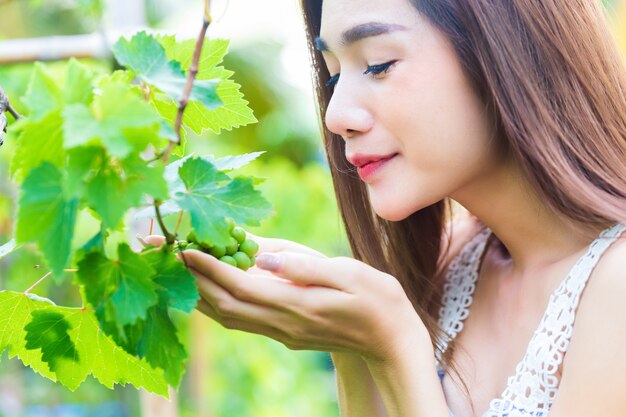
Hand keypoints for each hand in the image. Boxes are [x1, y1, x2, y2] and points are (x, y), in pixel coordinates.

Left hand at [144, 233, 429, 365]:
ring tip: (174, 268)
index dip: (207, 266)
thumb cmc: (378, 301)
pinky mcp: (285, 332)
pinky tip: (206, 290)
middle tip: (162, 251)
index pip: (239, 284)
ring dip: (197, 292)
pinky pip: (240, 319)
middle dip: (190, 277)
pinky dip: (216, 304)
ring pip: (227, 315)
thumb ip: (307, 267)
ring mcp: (282, 331)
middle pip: (223, 302)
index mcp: (296, 304)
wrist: (391, 341)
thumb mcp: (351, 275)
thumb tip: (265, 256)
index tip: (180, 246)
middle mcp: (282, 322)